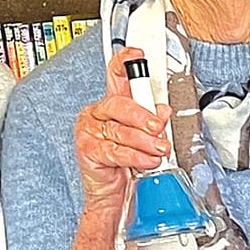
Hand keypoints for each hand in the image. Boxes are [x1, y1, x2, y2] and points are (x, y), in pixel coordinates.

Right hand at [74, 46, 170, 219]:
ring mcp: (90, 131)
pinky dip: (135, 156)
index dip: (125, 62)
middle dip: (142, 115)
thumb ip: (153, 121)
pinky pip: (115, 151)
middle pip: (119, 104)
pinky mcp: (88, 150)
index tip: (137, 53)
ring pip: (121, 130)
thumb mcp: (145, 139)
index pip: (116, 76)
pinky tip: (147, 160)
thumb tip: (161, 112)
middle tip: (157, 126)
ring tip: (159, 150)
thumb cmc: (128, 165)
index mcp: (112, 105)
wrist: (113, 196)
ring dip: (144, 142)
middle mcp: (99, 114)